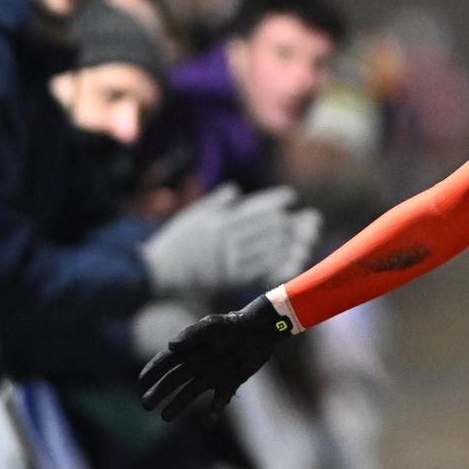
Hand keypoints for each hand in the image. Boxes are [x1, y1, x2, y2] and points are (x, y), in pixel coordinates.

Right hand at [138, 295, 293, 420]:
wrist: (260, 330)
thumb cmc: (234, 325)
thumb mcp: (212, 325)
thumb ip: (191, 334)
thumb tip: (170, 346)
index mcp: (190, 349)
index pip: (165, 363)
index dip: (152, 372)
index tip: (140, 384)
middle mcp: (198, 363)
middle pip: (174, 381)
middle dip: (159, 392)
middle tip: (146, 405)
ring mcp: (213, 374)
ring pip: (190, 393)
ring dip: (177, 405)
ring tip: (165, 418)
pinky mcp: (230, 382)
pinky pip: (219, 401)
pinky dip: (214, 412)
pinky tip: (208, 423)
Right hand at [140, 185, 321, 299]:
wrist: (158, 274)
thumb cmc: (175, 243)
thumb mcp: (192, 216)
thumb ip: (216, 203)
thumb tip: (235, 189)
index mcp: (218, 220)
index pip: (252, 207)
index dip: (274, 200)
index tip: (290, 196)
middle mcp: (225, 238)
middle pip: (266, 227)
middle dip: (291, 221)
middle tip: (310, 218)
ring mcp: (228, 259)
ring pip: (268, 248)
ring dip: (291, 242)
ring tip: (308, 237)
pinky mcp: (230, 278)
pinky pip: (260, 270)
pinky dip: (279, 264)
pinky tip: (295, 260)